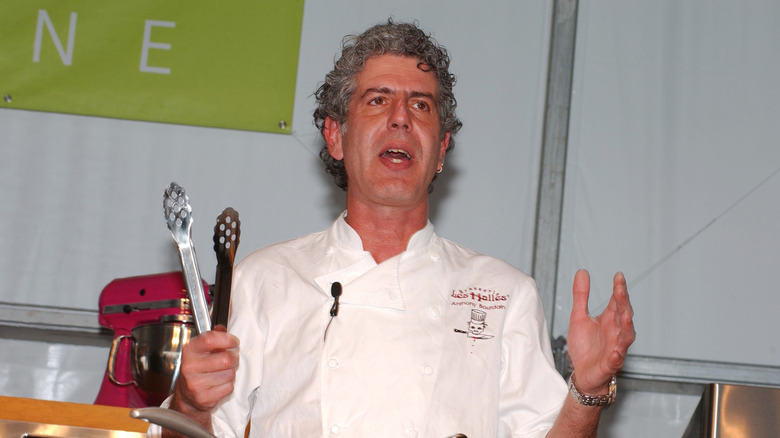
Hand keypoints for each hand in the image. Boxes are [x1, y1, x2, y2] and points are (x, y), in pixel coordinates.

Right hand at [169, 325, 239, 425]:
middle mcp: (190, 367)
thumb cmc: (196, 369)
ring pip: (230, 374)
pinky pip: (229, 387)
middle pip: (226, 358)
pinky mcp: (204, 398)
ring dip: (230, 373)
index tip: (234, 342)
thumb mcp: (200, 349)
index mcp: (189, 350)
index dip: (228, 339)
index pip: (211, 339)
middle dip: (233, 358)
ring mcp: (196, 384)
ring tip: (222, 372)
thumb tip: (222, 328)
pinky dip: (228, 385)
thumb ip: (213, 336)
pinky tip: (219, 384)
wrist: (186, 396)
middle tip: (230, 359)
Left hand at [566, 270, 634, 393]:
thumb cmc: (585, 346)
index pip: (617, 301)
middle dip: (623, 302)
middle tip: (620, 289)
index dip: (619, 289)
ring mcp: (615, 347)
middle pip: (624, 314)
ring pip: (626, 336)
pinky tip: (615, 352)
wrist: (583, 373)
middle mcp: (616, 331)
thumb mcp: (578, 317)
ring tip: (626, 315)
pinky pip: (616, 360)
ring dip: (627, 326)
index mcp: (609, 319)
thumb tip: (582, 271)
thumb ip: (581, 295)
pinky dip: (616, 356)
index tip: (618, 276)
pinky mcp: (610, 364)